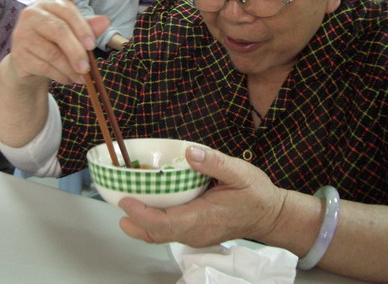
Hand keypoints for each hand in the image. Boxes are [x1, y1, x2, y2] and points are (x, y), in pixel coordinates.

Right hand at [7, 0, 109, 85]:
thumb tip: (106, 21)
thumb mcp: (72, 33)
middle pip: (58, 30)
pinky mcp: (18, 55)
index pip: (66, 10)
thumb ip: (88, 27)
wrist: (28, 62)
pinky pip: (44, 67)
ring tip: (81, 78)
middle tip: (87, 68)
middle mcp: (31, 15)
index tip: (92, 46)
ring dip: (70, 69)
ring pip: (52, 53)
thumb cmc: (53, 42)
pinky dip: (60, 76)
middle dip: (76, 52)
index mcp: (47, 4)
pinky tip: (67, 79)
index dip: (82, 28)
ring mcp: (22, 34)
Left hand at [118, 146, 287, 247]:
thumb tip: (191, 152)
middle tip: (117, 202)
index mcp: (204, 217)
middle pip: (157, 233)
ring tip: (125, 204)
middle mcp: (196, 231)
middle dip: (134, 221)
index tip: (126, 201)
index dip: (143, 215)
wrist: (270, 216)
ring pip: (160, 235)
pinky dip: (152, 221)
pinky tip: (146, 206)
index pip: (167, 223)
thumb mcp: (240, 172)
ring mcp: (195, 235)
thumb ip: (215, 162)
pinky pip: (168, 232)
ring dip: (140, 223)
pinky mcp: (195, 233)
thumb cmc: (256, 195)